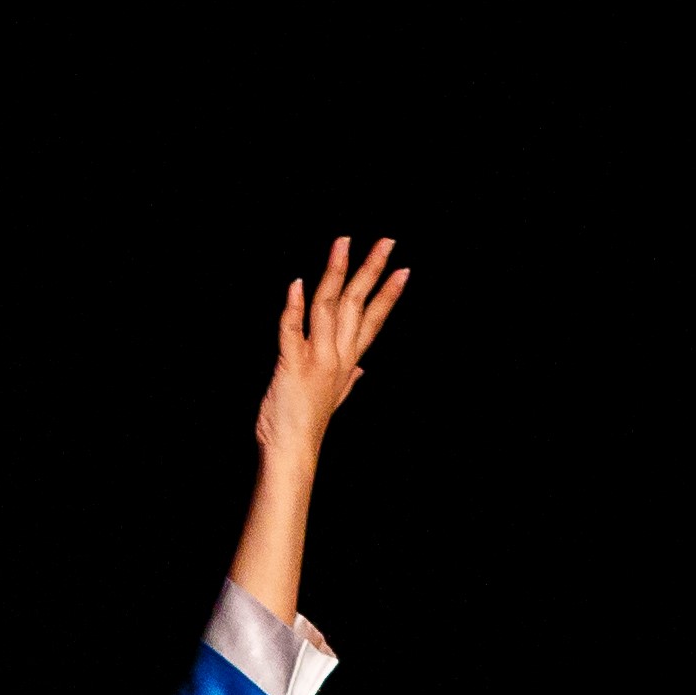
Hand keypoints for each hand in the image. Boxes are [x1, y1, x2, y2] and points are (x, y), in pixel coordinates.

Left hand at [257, 235, 408, 459]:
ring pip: (329, 307)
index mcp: (347, 362)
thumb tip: (362, 371)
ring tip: (344, 244)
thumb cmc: (306, 426)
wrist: (291, 453)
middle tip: (387, 241)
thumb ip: (348, 381)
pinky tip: (297, 284)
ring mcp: (316, 359)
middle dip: (372, 270)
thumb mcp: (333, 400)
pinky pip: (293, 330)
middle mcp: (337, 356)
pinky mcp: (292, 365)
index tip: (404, 271)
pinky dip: (294, 306)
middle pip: (358, 305)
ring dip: (336, 273)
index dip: (388, 295)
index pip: (373, 322)